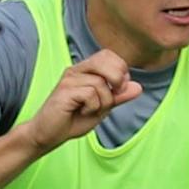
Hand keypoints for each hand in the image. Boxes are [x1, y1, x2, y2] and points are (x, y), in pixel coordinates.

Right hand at [25, 50, 141, 153]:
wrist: (50, 133)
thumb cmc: (74, 119)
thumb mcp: (103, 107)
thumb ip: (119, 96)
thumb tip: (138, 86)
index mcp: (86, 71)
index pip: (109, 56)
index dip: (121, 71)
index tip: (118, 89)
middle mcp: (77, 70)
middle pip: (106, 61)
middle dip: (117, 80)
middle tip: (111, 97)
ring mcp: (69, 79)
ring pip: (101, 83)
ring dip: (103, 102)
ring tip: (89, 109)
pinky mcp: (65, 90)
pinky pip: (91, 94)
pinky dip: (92, 107)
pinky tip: (81, 112)